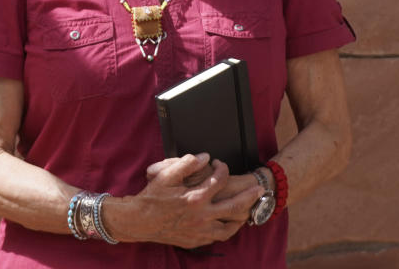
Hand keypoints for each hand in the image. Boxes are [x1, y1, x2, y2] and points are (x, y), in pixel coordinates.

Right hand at [107, 154, 261, 247]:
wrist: (139, 221)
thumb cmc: (152, 197)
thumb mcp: (166, 175)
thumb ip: (187, 163)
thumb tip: (205, 157)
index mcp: (196, 197)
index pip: (220, 180)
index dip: (222, 168)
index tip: (219, 164)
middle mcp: (202, 216)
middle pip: (234, 206)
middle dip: (250, 196)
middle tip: (259, 189)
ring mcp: (200, 231)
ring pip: (230, 227)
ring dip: (241, 217)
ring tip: (247, 209)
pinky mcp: (196, 240)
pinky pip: (218, 236)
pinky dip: (227, 229)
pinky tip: (227, 222)